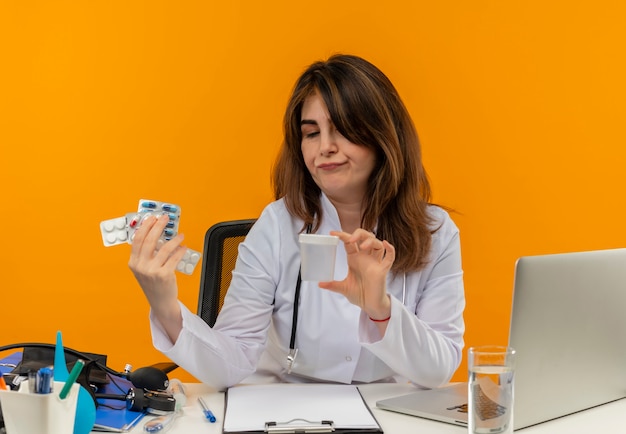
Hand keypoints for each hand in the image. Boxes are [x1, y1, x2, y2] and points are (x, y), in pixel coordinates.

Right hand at [128, 214, 186, 340]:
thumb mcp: (143, 269)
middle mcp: (141, 266)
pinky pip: (174, 258)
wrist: (160, 301)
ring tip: (180, 235)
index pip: (137, 239)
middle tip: (165, 219)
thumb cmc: (153, 284)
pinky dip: (180, 251)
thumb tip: (156, 234)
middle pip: (149, 240)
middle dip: (158, 226)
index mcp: (133, 262)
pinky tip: (183, 247)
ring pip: (164, 248)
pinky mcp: (164, 275)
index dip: (145, 226)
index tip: (152, 218)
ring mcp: (152, 271)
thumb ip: (146, 254)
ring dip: (174, 239)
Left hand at [318, 229, 394, 320]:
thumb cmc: (359, 294)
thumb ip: (332, 285)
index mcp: (355, 259)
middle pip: (365, 238)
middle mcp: (365, 258)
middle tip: (351, 238)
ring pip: (377, 244)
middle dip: (359, 234)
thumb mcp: (343, 288)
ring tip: (363, 246)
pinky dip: (390, 249)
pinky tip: (385, 243)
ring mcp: (375, 263)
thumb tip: (320, 284)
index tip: (333, 233)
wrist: (370, 306)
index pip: (350, 242)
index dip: (343, 235)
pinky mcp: (383, 270)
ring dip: (371, 241)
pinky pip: (389, 258)